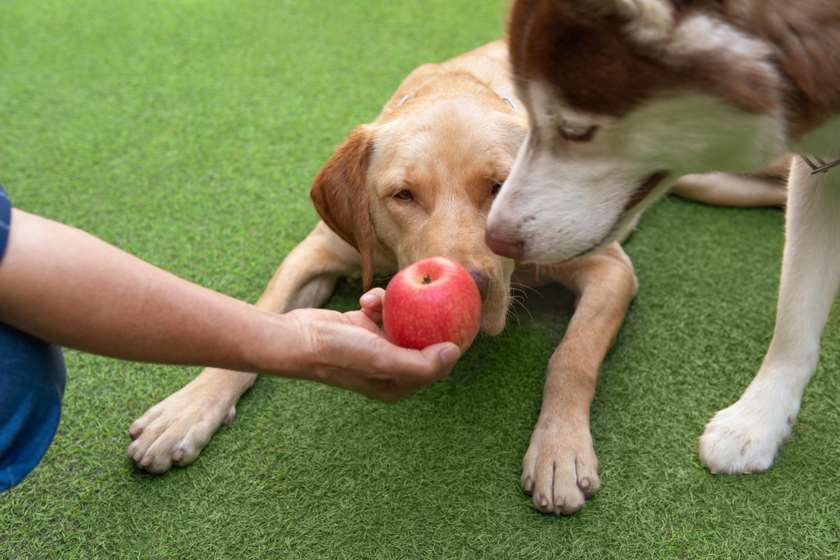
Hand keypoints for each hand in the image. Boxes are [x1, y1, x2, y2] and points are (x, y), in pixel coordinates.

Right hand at [282, 289, 460, 400]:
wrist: (296, 339)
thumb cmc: (339, 353)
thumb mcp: (383, 360)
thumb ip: (421, 363)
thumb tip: (454, 353)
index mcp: (399, 384)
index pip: (438, 363)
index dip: (454, 340)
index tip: (465, 316)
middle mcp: (391, 367)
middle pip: (424, 338)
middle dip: (428, 317)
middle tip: (442, 294)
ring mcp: (377, 345)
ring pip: (404, 319)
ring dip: (395, 306)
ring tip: (378, 301)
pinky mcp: (364, 326)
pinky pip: (384, 309)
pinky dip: (378, 301)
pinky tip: (366, 299)